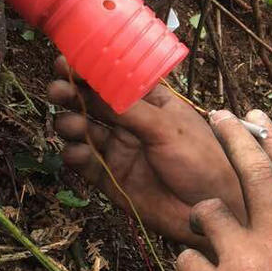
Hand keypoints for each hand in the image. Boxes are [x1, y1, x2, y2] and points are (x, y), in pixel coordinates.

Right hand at [47, 57, 245, 244]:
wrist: (212, 209)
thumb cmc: (203, 161)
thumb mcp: (168, 128)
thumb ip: (129, 110)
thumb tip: (94, 85)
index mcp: (150, 101)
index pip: (113, 78)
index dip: (88, 68)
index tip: (66, 61)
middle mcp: (131, 122)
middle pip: (91, 101)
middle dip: (72, 92)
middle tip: (59, 89)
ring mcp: (119, 149)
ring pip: (82, 130)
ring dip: (70, 123)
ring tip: (72, 125)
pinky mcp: (111, 178)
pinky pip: (84, 163)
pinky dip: (74, 155)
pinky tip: (76, 152)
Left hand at [176, 109, 271, 270]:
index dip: (271, 141)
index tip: (256, 117)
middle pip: (250, 171)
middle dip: (232, 136)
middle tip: (216, 115)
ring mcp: (244, 262)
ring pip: (208, 212)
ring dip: (202, 216)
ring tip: (202, 226)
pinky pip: (188, 260)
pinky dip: (192, 268)